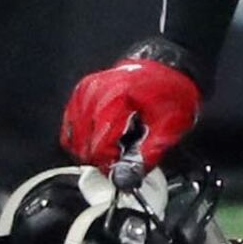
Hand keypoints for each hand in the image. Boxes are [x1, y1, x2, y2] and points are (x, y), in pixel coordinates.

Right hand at [61, 42, 203, 170]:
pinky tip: (101, 137)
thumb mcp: (170, 125)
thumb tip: (128, 178)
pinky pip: (70, 126)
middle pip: (83, 144)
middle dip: (101, 157)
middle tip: (122, 156)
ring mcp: (84, 91)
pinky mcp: (80, 93)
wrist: (168, 65)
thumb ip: (148, 153)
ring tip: (115, 145)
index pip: (98, 146)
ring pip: (72, 138)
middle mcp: (94, 92)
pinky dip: (82, 138)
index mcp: (116, 98)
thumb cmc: (172, 91)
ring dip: (90, 149)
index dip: (110, 163)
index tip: (122, 168)